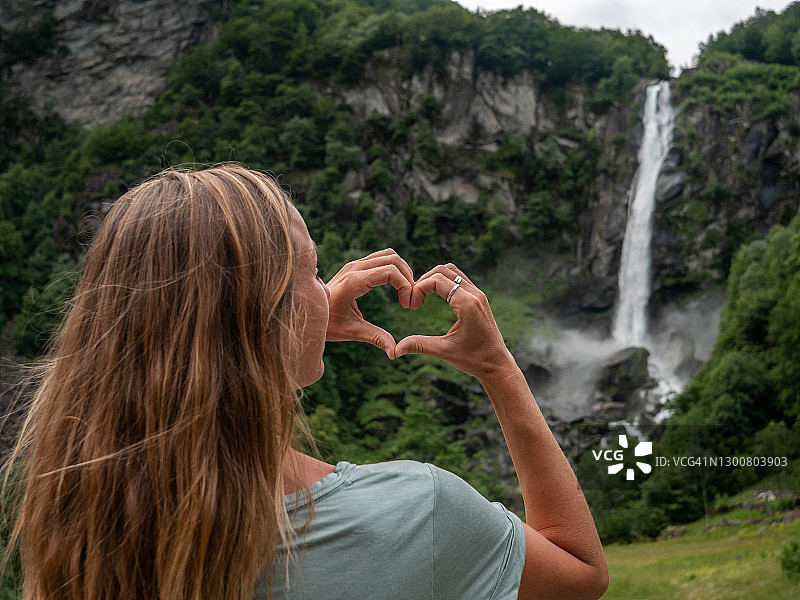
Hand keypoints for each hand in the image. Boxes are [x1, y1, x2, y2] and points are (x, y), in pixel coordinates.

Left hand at [325, 249, 413, 358]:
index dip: (405, 286)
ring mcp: (354, 264)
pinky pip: (381, 258)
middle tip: (411, 300)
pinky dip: (394, 268)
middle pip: (393, 260)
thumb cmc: (327, 324)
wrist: (308, 313)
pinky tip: (396, 287)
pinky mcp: (355, 266)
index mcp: (354, 281)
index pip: (390, 271)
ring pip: (389, 255)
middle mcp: (354, 268)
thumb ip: (375, 338)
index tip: (408, 305)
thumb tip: (394, 352)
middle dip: (408, 277)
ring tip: (406, 292)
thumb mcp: (351, 331)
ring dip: (403, 271)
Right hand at [395, 264, 515, 380]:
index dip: (418, 288)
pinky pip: (459, 280)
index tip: (411, 306)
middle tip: (414, 300)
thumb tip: (396, 349)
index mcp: (467, 304)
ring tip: (422, 296)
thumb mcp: (444, 352)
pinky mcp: (479, 299)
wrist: (497, 365)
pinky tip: (434, 298)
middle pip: (443, 270)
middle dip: (424, 281)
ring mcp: (478, 295)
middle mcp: (475, 294)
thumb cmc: (474, 360)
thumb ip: (420, 345)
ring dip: (434, 279)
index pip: (436, 280)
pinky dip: (444, 283)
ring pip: (452, 271)